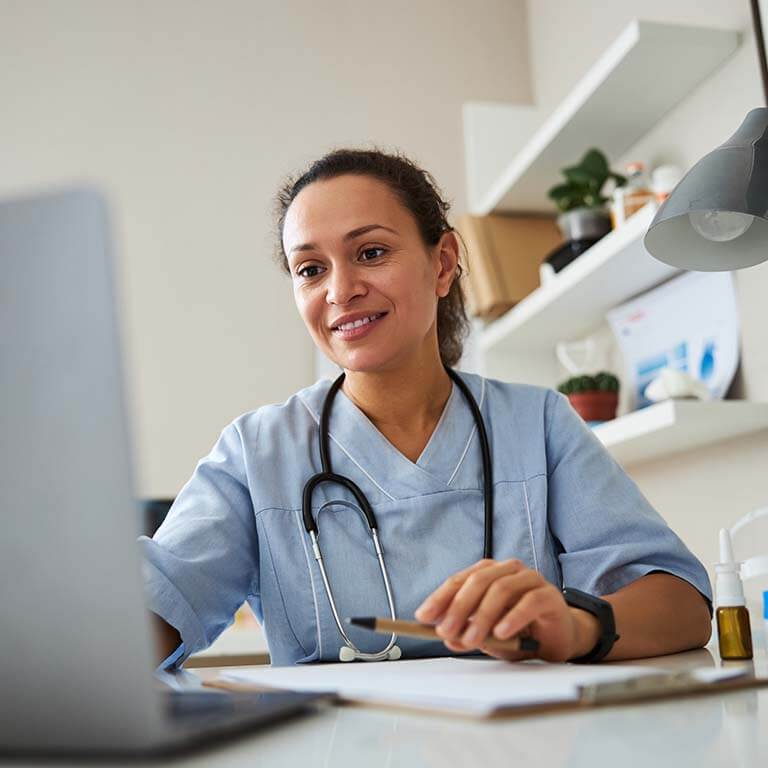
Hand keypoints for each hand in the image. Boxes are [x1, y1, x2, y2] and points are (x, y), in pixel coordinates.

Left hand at [414, 559, 599, 661]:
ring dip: (482, 616)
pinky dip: (513, 617)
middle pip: (478, 581)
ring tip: (471, 639)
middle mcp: (507, 570)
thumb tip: (447, 638)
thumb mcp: (487, 636)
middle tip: (445, 631)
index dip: (440, 597)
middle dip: (458, 607)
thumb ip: (468, 634)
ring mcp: (530, 580)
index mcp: (488, 573)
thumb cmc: (520, 632)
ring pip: (500, 589)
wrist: (558, 637)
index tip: (423, 616)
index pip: (459, 580)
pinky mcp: (549, 595)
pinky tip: (501, 632)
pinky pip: (529, 602)